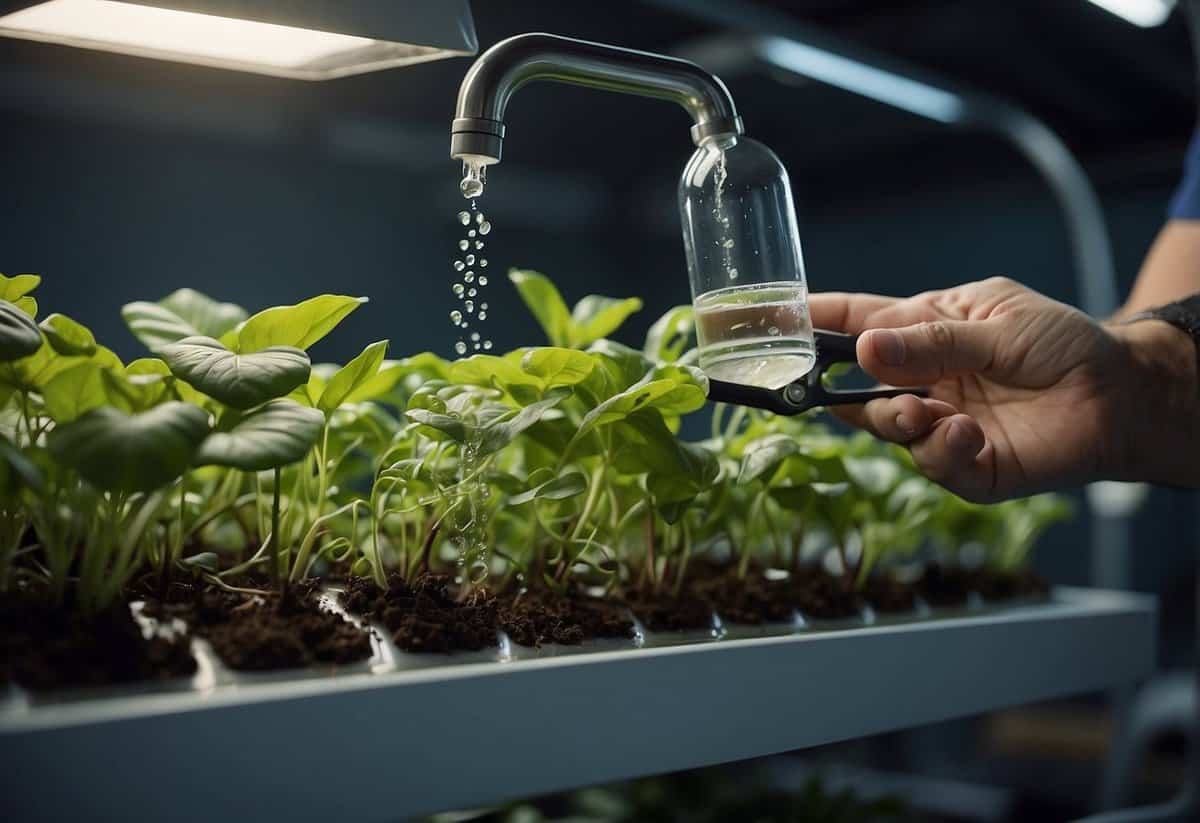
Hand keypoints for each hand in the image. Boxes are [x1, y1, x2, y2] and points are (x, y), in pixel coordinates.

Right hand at [809, 277, 1197, 500]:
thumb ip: (931, 340)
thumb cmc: (1061, 344)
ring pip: (886, 428)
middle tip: (838, 381)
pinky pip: (932, 464)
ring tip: (929, 413)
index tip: (768, 322)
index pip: (854, 323)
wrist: (1121, 394)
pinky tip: (967, 433)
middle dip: (839, 386)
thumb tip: (864, 349)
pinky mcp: (964, 467)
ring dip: (898, 419)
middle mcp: (921, 382)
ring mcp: (938, 425)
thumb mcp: (996, 320)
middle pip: (855, 386)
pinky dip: (942, 450)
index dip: (810, 323)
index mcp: (922, 333)